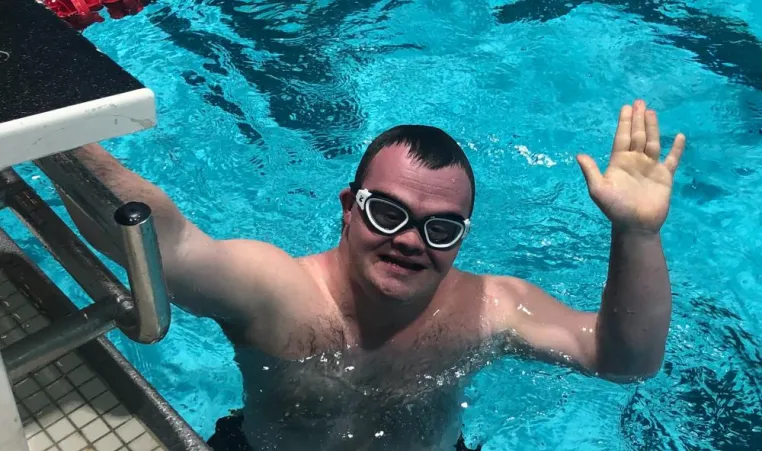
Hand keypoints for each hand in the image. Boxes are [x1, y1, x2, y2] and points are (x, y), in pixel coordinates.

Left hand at [576, 100, 685, 233]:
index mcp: (619, 162)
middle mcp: (635, 161)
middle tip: (639, 101)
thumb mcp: (599, 190)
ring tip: (651, 112)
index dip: (624, 122)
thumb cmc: (615, 208)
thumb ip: (591, 171)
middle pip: (637, 135)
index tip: (626, 107)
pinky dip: (677, 148)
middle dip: (637, 119)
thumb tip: (579, 155)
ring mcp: (650, 168)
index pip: (621, 137)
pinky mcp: (664, 177)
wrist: (636, 225)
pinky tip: (679, 136)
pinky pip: (672, 159)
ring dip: (652, 127)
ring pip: (652, 142)